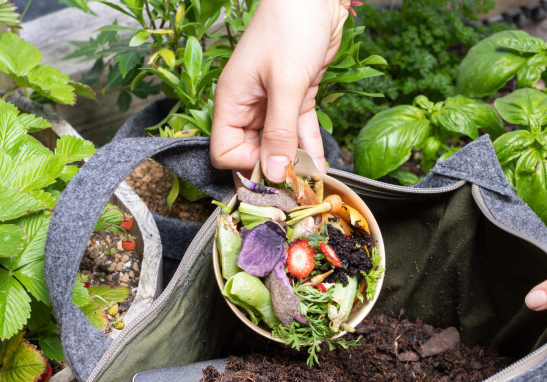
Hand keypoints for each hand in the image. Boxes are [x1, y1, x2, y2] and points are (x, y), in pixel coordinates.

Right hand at [210, 0, 351, 181]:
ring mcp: (272, 104)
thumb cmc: (291, 27)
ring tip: (312, 184)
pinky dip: (309, 149)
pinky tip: (320, 168)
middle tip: (296, 188)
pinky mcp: (296, 98)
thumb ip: (280, 131)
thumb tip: (274, 172)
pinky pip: (299, 132)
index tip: (273, 171)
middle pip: (253, 152)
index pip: (226, 151)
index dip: (247, 165)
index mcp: (232, 101)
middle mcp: (249, 106)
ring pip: (279, 145)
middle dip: (274, 170)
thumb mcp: (286, 84)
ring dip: (295, 164)